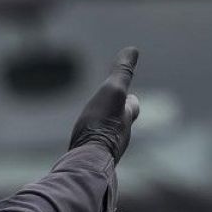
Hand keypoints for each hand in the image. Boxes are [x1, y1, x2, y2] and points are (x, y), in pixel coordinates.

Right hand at [68, 47, 141, 162]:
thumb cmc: (101, 124)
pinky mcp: (89, 162)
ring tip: (90, 130)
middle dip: (117, 117)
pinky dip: (88, 147)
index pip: (132, 106)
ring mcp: (105, 151)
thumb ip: (122, 73)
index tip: (130, 94)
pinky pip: (90, 152)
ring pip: (105, 139)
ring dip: (101, 133)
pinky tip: (79, 150)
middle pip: (121, 124)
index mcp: (125, 119)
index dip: (130, 99)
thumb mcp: (112, 91)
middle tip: (109, 111)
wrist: (87, 161)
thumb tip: (133, 49)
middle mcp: (119, 137)